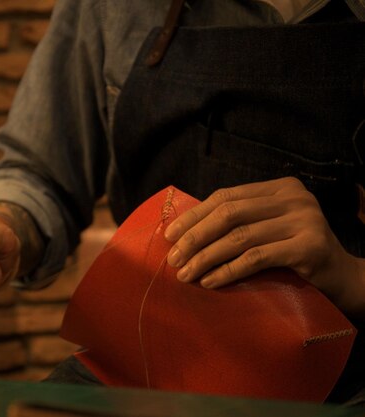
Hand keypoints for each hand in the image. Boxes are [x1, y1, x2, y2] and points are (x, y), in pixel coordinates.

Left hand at [163, 177, 364, 313]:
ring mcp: (304, 220)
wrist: (342, 277)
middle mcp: (293, 197)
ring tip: (185, 274)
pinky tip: (209, 281)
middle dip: (195, 237)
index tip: (170, 235)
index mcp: (279, 188)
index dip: (194, 215)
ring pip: (239, 237)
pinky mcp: (309, 246)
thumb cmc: (294, 253)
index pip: (226, 197)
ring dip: (206, 257)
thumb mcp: (267, 228)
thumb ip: (238, 221)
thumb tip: (183, 231)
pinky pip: (256, 258)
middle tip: (174, 258)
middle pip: (229, 214)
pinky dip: (228, 271)